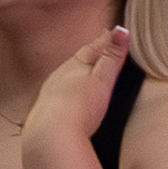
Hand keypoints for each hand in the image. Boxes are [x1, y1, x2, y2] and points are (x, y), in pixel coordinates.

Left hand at [24, 27, 125, 159]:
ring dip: (76, 75)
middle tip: (102, 49)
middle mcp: (58, 77)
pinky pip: (58, 97)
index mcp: (73, 66)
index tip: (116, 33)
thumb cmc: (78, 108)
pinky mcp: (46, 114)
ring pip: (65, 78)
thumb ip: (112, 57)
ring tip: (86, 74)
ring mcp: (49, 95)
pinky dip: (67, 94)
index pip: (93, 47)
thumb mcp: (101, 80)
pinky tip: (69, 101)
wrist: (51, 138)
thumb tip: (122, 30)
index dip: (106, 40)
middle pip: (77, 62)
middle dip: (91, 56)